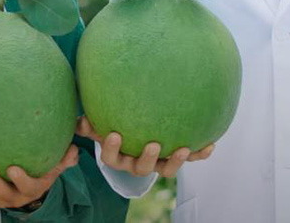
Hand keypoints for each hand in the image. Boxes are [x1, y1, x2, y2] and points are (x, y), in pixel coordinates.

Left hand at [0, 145, 77, 209]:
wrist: (30, 194)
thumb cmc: (43, 173)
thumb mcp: (55, 168)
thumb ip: (64, 159)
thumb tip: (74, 148)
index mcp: (32, 188)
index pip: (27, 185)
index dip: (20, 179)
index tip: (12, 168)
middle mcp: (13, 196)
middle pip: (1, 191)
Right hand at [76, 116, 213, 178]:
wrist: (133, 134)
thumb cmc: (112, 125)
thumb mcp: (99, 125)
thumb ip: (89, 124)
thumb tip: (79, 120)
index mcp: (119, 157)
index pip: (112, 158)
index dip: (112, 149)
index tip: (115, 135)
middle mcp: (137, 163)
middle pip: (141, 169)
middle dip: (147, 159)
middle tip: (153, 144)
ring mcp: (157, 162)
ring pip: (165, 169)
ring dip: (176, 161)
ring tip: (184, 148)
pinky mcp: (173, 157)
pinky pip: (188, 158)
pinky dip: (199, 154)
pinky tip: (211, 144)